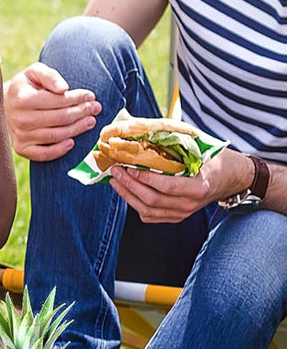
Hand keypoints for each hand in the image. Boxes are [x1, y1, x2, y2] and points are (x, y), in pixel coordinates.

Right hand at [4, 62, 100, 161]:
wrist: (5, 104)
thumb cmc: (25, 87)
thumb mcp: (34, 72)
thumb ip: (50, 75)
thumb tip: (64, 88)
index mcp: (23, 98)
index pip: (57, 101)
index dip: (77, 98)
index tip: (91, 96)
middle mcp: (20, 119)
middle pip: (59, 119)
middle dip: (81, 113)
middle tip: (96, 108)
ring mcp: (20, 135)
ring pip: (55, 135)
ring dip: (76, 130)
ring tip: (90, 122)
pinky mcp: (21, 148)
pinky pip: (42, 154)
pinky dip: (58, 151)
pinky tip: (71, 143)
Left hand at [106, 149, 250, 222]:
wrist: (232, 178)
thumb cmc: (217, 159)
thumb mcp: (204, 148)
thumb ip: (179, 143)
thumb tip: (149, 130)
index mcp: (199, 187)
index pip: (165, 186)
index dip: (144, 178)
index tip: (129, 166)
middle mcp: (189, 204)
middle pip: (151, 200)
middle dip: (129, 185)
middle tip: (116, 171)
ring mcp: (181, 213)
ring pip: (146, 210)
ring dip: (127, 195)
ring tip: (115, 180)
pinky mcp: (175, 217)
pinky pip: (149, 216)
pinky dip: (134, 203)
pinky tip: (125, 191)